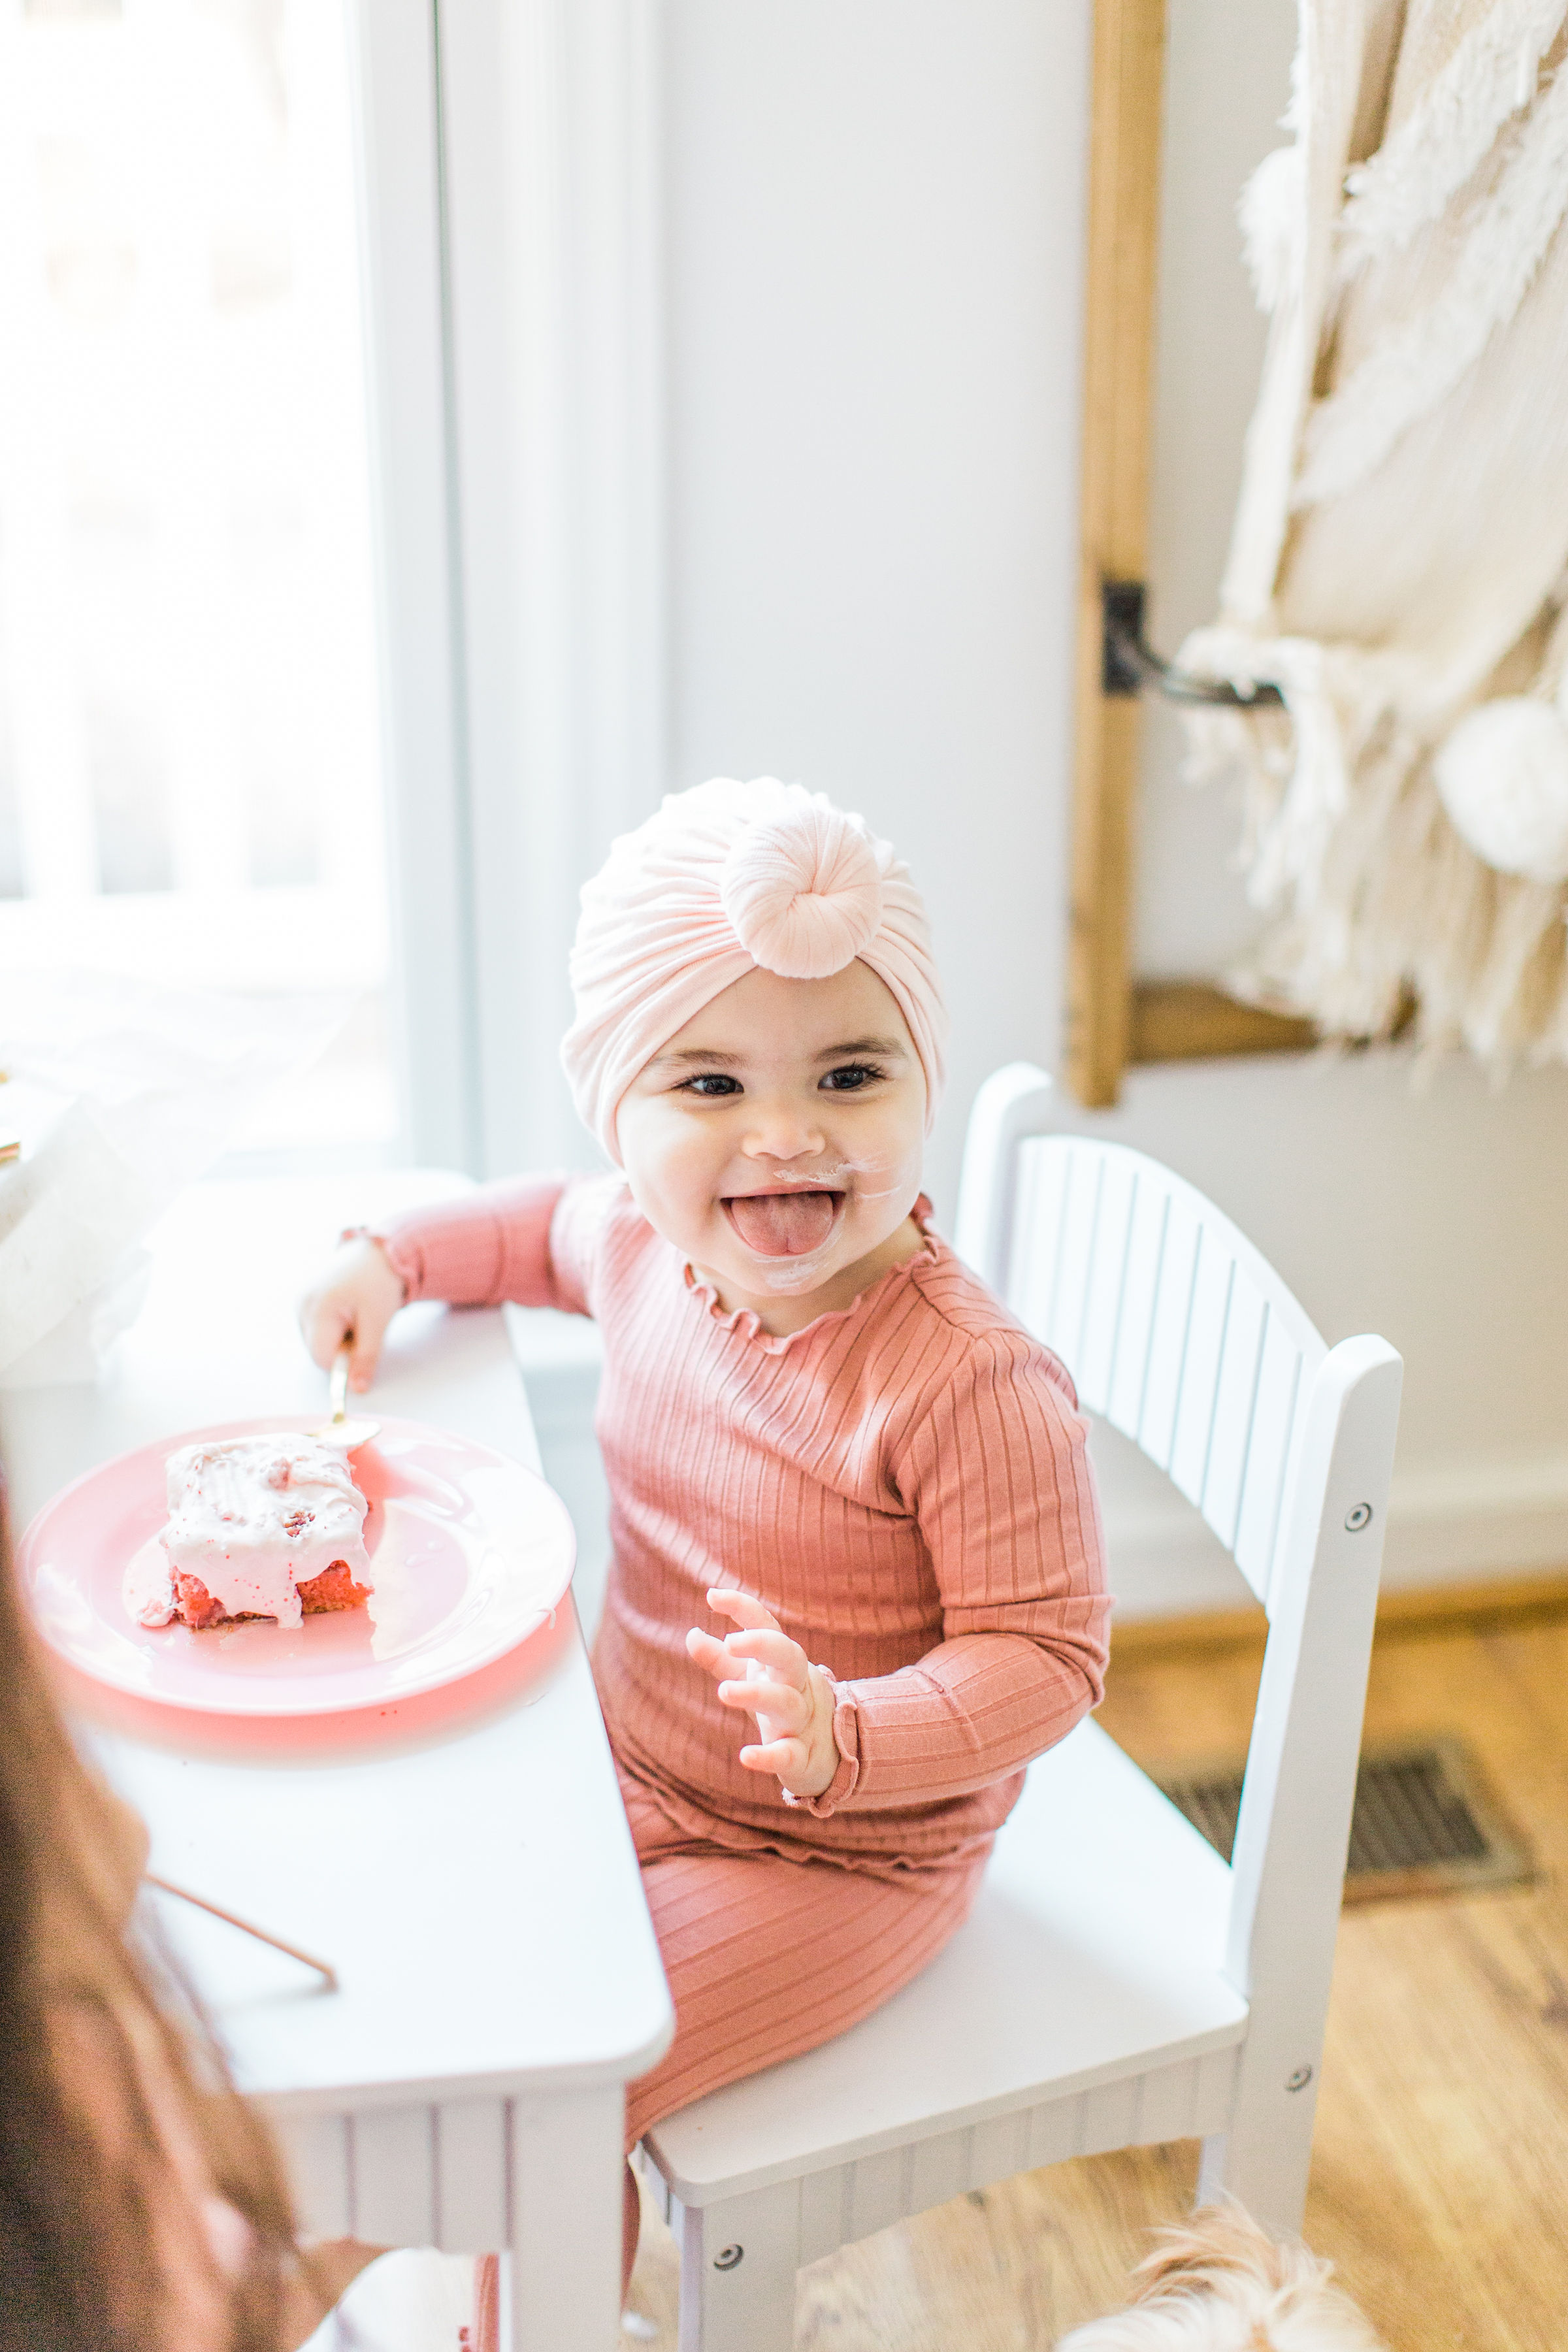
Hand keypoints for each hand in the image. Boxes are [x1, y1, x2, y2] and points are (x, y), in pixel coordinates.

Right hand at [297, 1235, 405, 1391]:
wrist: (376, 1253)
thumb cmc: (379, 1284)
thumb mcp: (378, 1322)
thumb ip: (366, 1357)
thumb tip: (357, 1389)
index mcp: (319, 1308)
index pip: (320, 1357)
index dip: (343, 1361)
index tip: (362, 1347)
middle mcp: (301, 1304)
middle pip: (315, 1350)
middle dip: (340, 1348)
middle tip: (361, 1327)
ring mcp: (298, 1300)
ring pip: (314, 1341)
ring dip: (335, 1338)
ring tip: (353, 1316)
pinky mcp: (300, 1299)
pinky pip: (312, 1328)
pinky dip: (329, 1327)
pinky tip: (343, 1310)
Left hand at [686, 1588, 840, 1801]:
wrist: (831, 1750)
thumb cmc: (782, 1703)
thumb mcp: (752, 1677)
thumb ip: (721, 1659)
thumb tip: (691, 1633)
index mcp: (782, 1662)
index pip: (767, 1626)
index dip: (743, 1608)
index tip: (712, 1595)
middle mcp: (796, 1685)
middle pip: (788, 1655)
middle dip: (763, 1644)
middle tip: (730, 1642)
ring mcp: (801, 1719)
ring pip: (787, 1702)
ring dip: (757, 1694)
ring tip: (724, 1691)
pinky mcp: (801, 1755)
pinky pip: (790, 1754)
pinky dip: (769, 1756)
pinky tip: (746, 1756)